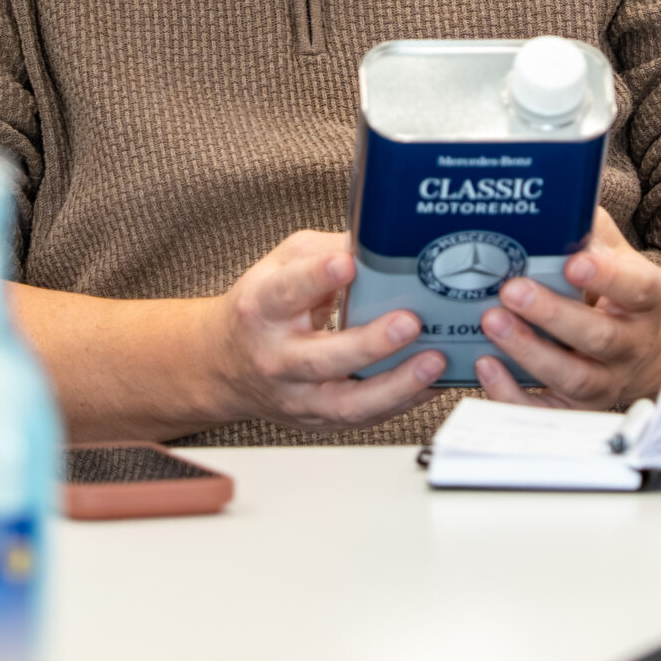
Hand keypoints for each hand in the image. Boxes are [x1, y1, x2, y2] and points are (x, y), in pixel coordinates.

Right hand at [208, 230, 445, 431]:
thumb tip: (379, 241)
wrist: (227, 365)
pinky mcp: (320, 420)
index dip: (316, 277)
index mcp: (262, 308)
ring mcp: (298, 396)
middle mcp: (276, 358)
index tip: (345, 263)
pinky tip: (432, 383)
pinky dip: (403, 401)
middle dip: (369, 343)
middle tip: (408, 322)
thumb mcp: (281, 265)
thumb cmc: (262, 308)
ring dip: (395, 385)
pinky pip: (366, 417)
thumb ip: (325, 251)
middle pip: (320, 359)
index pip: (286, 292)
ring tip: (434, 361)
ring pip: (347, 403)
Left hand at [474, 209, 660, 410]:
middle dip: (553, 314)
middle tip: (512, 289)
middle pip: (600, 337)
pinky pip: (547, 411)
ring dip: (529, 351)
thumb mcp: (608, 249)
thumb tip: (552, 197)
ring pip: (574, 377)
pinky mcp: (576, 407)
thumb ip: (586, 226)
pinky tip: (485, 365)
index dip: (608, 277)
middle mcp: (632, 344)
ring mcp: (607, 380)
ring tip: (492, 321)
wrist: (632, 340)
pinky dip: (513, 394)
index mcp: (647, 298)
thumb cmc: (609, 285)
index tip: (576, 261)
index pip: (637, 288)